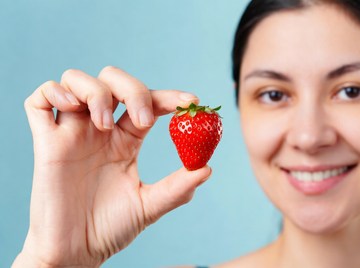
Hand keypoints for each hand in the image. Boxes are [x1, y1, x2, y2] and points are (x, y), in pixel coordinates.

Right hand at [13, 66, 210, 267]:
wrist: (76, 253)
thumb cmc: (110, 229)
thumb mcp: (149, 206)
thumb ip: (178, 188)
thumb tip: (207, 168)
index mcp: (125, 141)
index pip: (147, 103)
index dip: (168, 96)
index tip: (190, 101)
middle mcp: (99, 130)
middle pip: (112, 80)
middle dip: (132, 89)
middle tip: (141, 119)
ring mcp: (71, 133)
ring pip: (77, 80)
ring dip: (96, 92)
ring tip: (104, 123)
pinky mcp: (45, 142)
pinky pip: (39, 100)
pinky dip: (55, 91)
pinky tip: (71, 109)